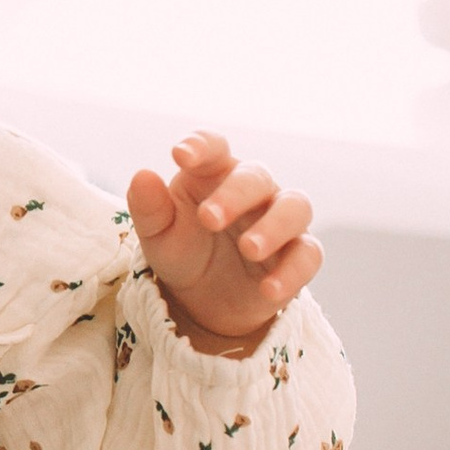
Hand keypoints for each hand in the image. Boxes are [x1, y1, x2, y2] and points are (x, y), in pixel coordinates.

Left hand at [127, 128, 321, 355]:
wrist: (204, 302)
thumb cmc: (183, 252)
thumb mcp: (158, 235)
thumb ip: (149, 207)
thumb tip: (142, 175)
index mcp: (213, 174)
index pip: (213, 147)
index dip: (200, 146)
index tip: (180, 155)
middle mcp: (253, 190)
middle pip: (256, 177)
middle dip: (235, 194)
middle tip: (209, 219)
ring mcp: (280, 221)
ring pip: (295, 207)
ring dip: (274, 226)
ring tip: (249, 249)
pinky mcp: (298, 256)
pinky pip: (307, 255)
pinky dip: (292, 271)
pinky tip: (268, 288)